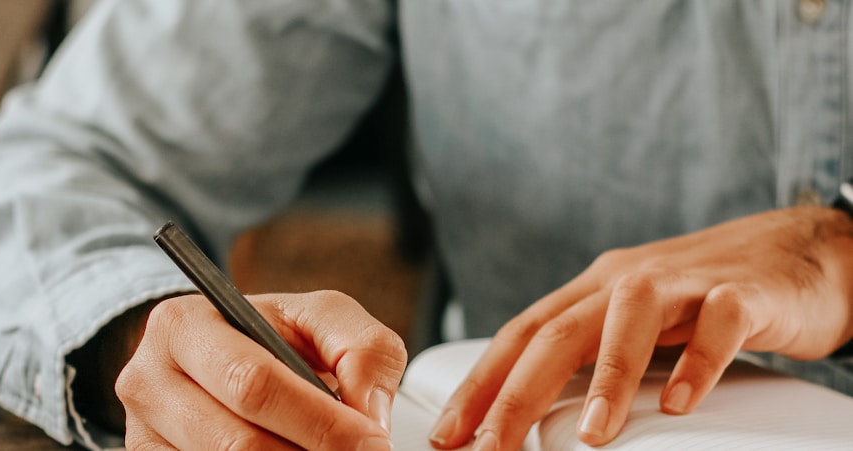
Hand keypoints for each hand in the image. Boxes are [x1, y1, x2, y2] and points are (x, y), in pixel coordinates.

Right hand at [116, 290, 405, 449]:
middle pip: (238, 442)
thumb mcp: (319, 317)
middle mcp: (148, 380)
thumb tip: (368, 415)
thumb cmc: (270, 336)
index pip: (253, 383)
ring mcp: (141, 433)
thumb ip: (362, 348)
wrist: (214, 356)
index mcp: (184, 325)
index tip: (370, 441)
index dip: (320, 422)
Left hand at [430, 206, 852, 449]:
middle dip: (516, 392)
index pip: (521, 335)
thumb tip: (533, 409)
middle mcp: (625, 281)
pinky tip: (680, 403)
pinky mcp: (741, 293)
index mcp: (593, 291)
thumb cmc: (704, 295)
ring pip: (629, 319)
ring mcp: (683, 283)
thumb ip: (590, 355)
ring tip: (592, 435)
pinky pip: (717, 326)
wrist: (799, 249)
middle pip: (557, 332)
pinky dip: (697, 363)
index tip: (450, 433)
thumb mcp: (633, 323)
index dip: (481, 383)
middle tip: (490, 446)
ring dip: (607, 378)